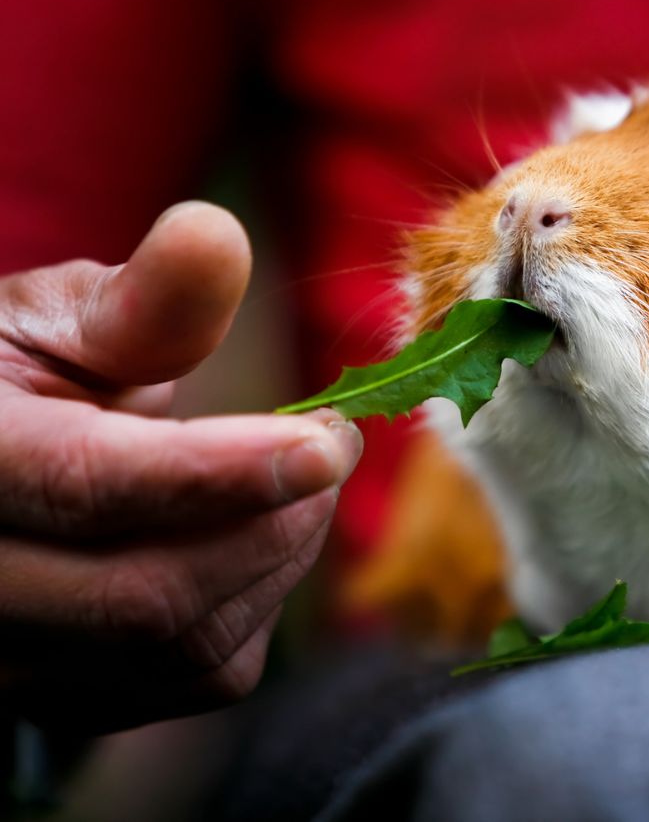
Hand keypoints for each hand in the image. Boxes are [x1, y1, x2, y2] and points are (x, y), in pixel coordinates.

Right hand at [0, 202, 361, 732]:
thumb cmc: (27, 375)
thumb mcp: (62, 318)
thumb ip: (142, 300)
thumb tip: (216, 236)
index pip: (87, 486)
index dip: (220, 471)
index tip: (328, 440)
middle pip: (146, 594)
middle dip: (274, 519)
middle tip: (332, 440)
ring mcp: (16, 662)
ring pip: (184, 644)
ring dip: (279, 556)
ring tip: (293, 476)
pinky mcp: (75, 697)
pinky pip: (203, 673)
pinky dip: (260, 599)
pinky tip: (255, 535)